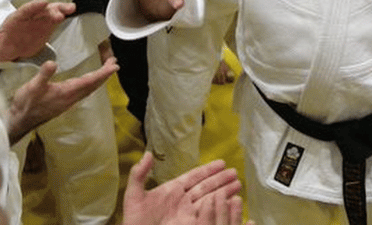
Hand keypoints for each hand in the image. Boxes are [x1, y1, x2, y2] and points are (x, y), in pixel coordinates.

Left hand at [0, 0, 74, 61]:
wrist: (12, 48)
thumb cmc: (2, 47)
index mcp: (15, 20)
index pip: (24, 11)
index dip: (33, 7)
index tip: (43, 3)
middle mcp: (28, 17)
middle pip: (39, 10)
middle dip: (49, 9)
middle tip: (59, 12)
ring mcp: (38, 19)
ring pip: (49, 11)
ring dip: (59, 9)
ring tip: (70, 9)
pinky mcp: (47, 24)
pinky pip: (56, 17)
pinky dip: (63, 12)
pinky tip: (72, 10)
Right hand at [7, 56, 118, 143]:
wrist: (21, 120)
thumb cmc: (26, 103)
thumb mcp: (33, 86)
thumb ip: (44, 75)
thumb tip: (52, 63)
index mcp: (67, 92)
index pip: (90, 81)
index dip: (103, 73)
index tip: (115, 65)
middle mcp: (72, 97)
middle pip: (93, 85)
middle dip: (105, 74)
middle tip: (114, 62)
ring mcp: (69, 101)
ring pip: (89, 89)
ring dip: (99, 79)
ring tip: (106, 69)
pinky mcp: (65, 102)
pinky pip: (83, 92)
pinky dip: (91, 84)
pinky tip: (89, 81)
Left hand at [121, 152, 252, 224]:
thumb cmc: (134, 220)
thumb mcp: (134, 195)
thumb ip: (139, 174)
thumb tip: (148, 154)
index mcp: (172, 190)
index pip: (194, 176)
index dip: (208, 170)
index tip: (222, 163)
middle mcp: (183, 200)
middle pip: (206, 187)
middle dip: (221, 180)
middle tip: (235, 173)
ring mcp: (188, 214)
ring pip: (210, 200)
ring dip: (224, 192)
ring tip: (238, 185)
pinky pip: (208, 216)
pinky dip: (219, 209)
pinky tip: (230, 203)